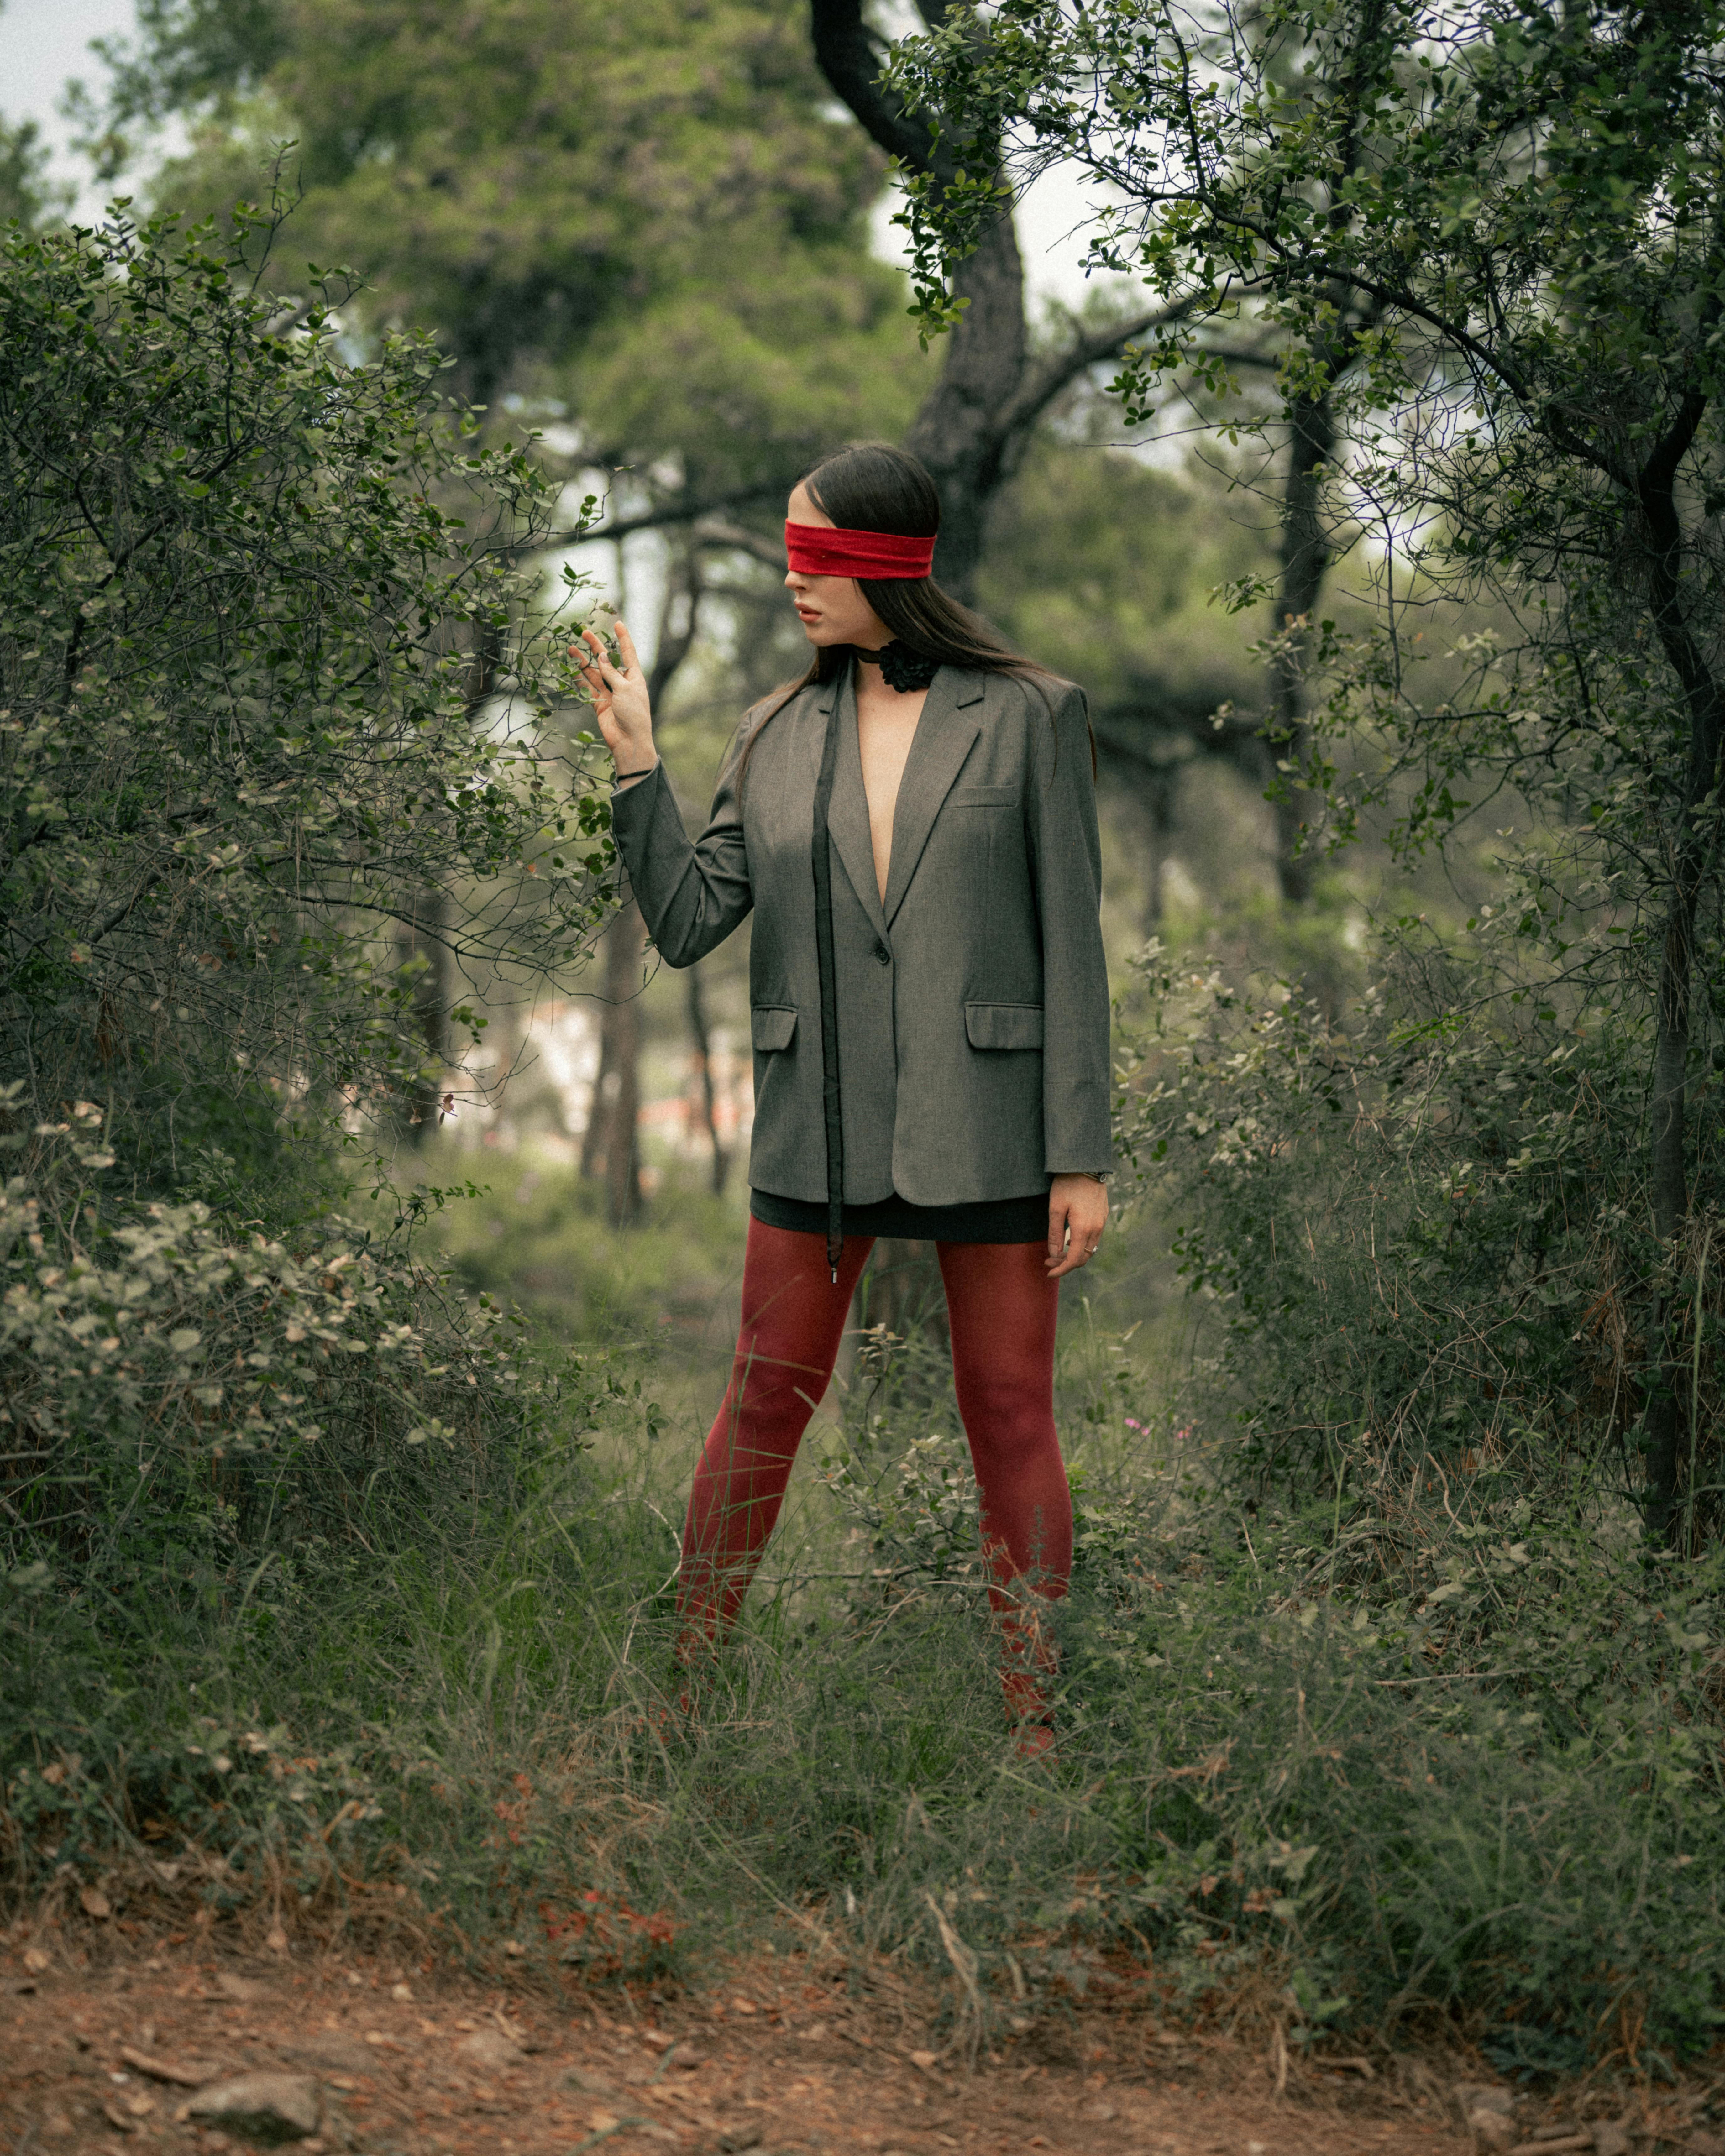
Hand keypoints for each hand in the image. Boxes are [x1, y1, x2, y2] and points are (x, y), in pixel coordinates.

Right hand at [571, 620, 655, 778]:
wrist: (628, 741)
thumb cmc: (633, 714)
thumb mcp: (624, 689)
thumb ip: (611, 672)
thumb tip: (600, 656)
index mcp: (634, 677)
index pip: (628, 652)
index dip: (623, 638)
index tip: (618, 623)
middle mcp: (621, 682)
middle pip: (606, 660)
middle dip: (596, 646)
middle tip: (584, 632)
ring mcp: (609, 693)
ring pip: (594, 673)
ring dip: (583, 661)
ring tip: (571, 648)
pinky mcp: (599, 703)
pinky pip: (588, 687)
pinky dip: (580, 678)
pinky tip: (571, 667)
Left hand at [1047, 1174, 1107, 1278]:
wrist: (1086, 1164)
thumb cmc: (1067, 1184)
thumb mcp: (1055, 1208)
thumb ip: (1055, 1234)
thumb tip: (1054, 1254)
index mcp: (1084, 1228)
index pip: (1074, 1259)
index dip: (1061, 1269)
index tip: (1048, 1272)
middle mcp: (1096, 1228)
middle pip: (1083, 1257)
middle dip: (1065, 1264)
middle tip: (1048, 1261)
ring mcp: (1102, 1222)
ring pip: (1090, 1249)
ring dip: (1074, 1255)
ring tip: (1058, 1252)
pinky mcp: (1103, 1216)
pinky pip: (1094, 1238)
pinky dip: (1082, 1245)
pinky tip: (1070, 1239)